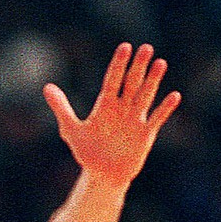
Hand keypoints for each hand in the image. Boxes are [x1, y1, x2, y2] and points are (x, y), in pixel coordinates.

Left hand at [43, 43, 180, 185]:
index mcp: (105, 106)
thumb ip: (61, 107)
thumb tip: (46, 86)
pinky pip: (156, 119)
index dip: (118, 65)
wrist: (103, 174)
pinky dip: (164, 109)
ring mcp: (135, 120)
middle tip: (146, 47)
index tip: (125, 47)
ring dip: (153, 81)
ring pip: (145, 96)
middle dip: (138, 67)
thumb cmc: (87, 151)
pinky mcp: (145, 134)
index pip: (112, 80)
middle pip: (131, 84)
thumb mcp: (71, 130)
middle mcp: (122, 109)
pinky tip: (174, 96)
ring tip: (160, 63)